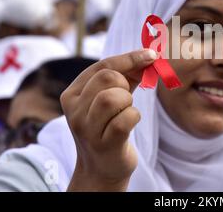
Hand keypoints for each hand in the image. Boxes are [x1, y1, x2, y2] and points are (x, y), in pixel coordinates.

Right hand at [61, 49, 156, 190]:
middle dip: (126, 85)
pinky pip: (126, 119)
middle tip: (126, 99)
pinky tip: (129, 124)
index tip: (150, 55)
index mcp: (72, 94)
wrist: (102, 167)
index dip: (130, 58)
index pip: (102, 65)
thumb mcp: (111, 98)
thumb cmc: (109, 126)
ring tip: (124, 112)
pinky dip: (134, 117)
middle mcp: (74, 110)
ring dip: (128, 102)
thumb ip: (126, 76)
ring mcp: (86, 128)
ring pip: (113, 97)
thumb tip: (149, 56)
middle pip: (108, 78)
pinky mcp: (103, 144)